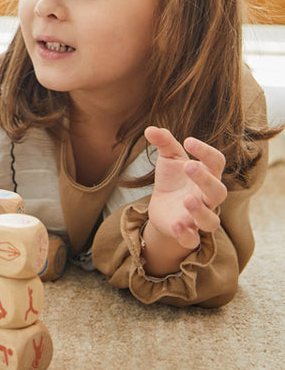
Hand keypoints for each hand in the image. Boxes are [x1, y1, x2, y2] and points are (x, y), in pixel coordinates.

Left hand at [143, 126, 226, 266]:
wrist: (162, 207)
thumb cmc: (172, 179)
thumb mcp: (168, 159)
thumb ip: (163, 142)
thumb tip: (150, 129)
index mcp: (207, 175)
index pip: (217, 162)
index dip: (206, 152)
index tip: (188, 141)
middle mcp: (207, 198)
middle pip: (218, 191)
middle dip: (205, 179)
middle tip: (189, 166)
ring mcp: (198, 218)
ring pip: (211, 221)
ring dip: (200, 211)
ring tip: (187, 199)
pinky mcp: (186, 233)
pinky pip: (192, 240)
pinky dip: (186, 234)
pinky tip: (176, 224)